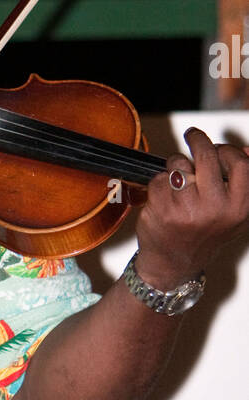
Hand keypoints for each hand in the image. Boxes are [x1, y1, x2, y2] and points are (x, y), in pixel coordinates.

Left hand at [134, 128, 248, 287]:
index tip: (218, 148)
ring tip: (178, 181)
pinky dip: (159, 183)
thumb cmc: (203, 234)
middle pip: (207, 156)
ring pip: (179, 164)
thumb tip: (247, 150)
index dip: (227, 150)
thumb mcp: (231, 213)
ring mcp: (187, 209)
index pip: (240, 164)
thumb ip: (241, 182)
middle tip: (193, 135)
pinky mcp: (162, 209)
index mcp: (238, 209)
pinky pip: (159, 178)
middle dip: (198, 139)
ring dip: (176, 166)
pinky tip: (164, 197)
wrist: (173, 263)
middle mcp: (215, 209)